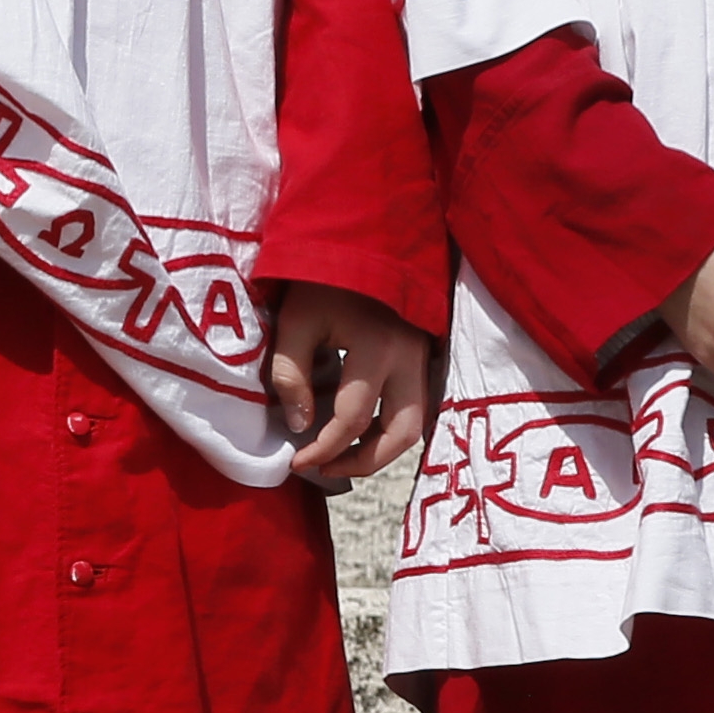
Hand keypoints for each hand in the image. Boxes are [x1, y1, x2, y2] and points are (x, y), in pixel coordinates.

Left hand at [264, 281, 434, 482]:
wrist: (363, 243)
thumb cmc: (322, 281)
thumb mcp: (295, 321)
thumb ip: (291, 374)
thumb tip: (299, 426)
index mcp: (376, 348)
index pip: (352, 417)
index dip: (324, 448)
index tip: (296, 462)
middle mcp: (409, 360)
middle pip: (403, 432)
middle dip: (363, 461)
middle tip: (324, 469)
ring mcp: (422, 360)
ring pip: (416, 424)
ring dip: (381, 449)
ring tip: (340, 458)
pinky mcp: (423, 360)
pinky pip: (415, 408)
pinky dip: (390, 429)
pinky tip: (358, 434)